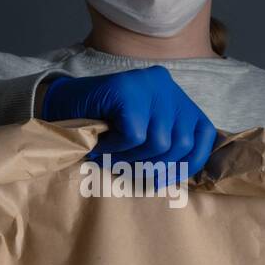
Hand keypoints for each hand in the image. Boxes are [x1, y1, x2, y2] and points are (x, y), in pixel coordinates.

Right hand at [41, 65, 216, 181]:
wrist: (60, 104)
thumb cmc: (101, 126)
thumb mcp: (142, 132)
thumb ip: (166, 144)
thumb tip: (184, 175)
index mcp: (175, 96)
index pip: (204, 133)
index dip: (191, 162)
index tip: (169, 179)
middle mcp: (166, 85)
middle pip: (182, 143)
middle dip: (155, 165)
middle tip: (129, 168)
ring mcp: (148, 85)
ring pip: (160, 142)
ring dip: (133, 157)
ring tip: (113, 155)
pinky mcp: (129, 91)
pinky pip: (135, 136)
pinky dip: (117, 148)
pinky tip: (103, 144)